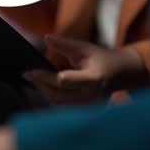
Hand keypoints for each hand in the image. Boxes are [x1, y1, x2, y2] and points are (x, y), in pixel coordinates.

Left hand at [24, 36, 148, 104]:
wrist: (122, 74)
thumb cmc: (102, 58)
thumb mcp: (85, 47)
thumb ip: (65, 44)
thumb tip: (45, 38)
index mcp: (94, 78)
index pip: (63, 81)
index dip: (45, 77)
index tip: (30, 70)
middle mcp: (91, 96)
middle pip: (57, 95)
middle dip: (40, 84)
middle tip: (27, 74)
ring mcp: (88, 106)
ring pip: (58, 104)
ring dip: (43, 92)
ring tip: (34, 79)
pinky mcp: (85, 111)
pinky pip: (62, 108)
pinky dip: (50, 98)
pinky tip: (44, 88)